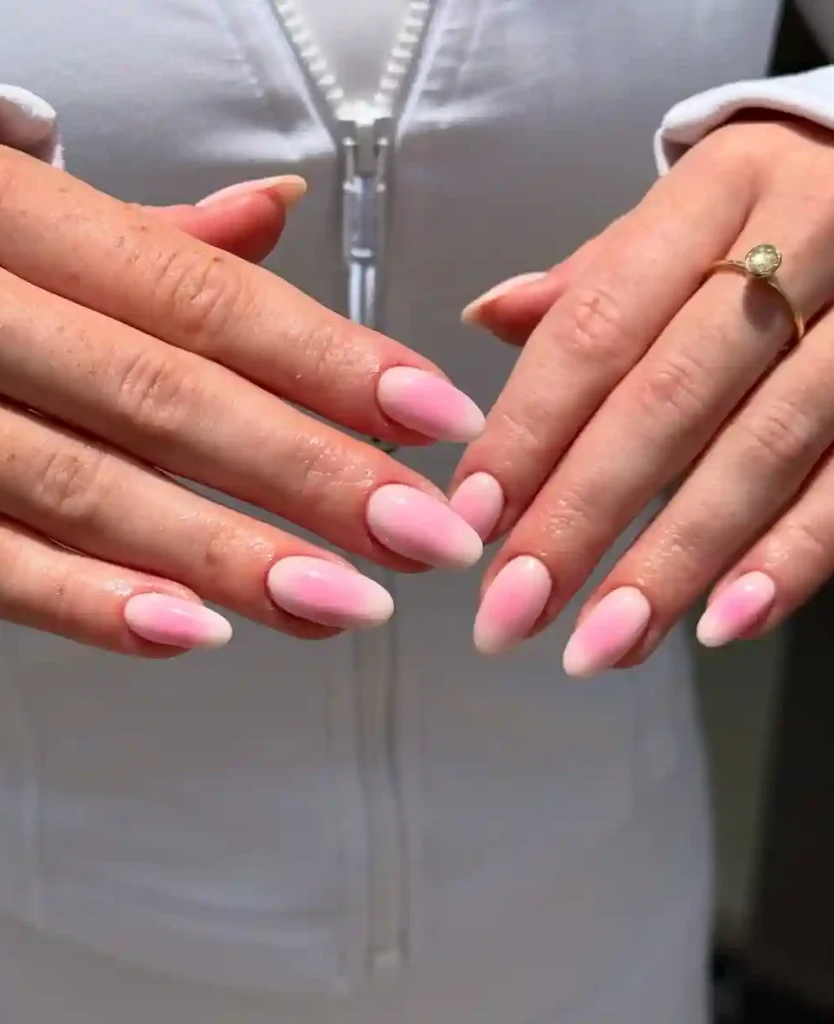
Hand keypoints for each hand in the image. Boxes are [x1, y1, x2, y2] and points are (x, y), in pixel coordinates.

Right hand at [0, 139, 482, 654]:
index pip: (202, 298)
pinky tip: (196, 632)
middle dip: (311, 475)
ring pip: (83, 493)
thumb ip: (155, 240)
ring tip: (344, 601)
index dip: (332, 362)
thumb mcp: (30, 217)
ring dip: (228, 559)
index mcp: (7, 213)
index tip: (435, 418)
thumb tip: (279, 212)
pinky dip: (88, 604)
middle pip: (164, 400)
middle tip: (421, 534)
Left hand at [453, 116, 833, 673]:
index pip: (598, 325)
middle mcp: (800, 244)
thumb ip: (588, 280)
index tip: (475, 518)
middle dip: (584, 515)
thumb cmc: (770, 210)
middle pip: (670, 399)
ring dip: (676, 562)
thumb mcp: (683, 214)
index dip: (531, 427)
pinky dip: (790, 560)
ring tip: (602, 644)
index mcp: (715, 194)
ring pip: (763, 453)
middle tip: (515, 609)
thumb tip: (486, 317)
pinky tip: (723, 624)